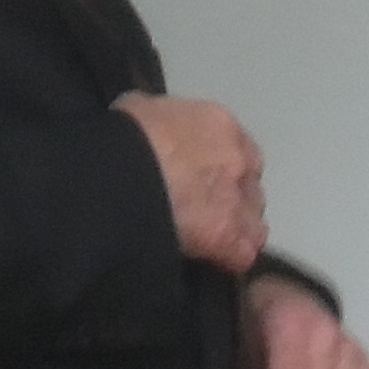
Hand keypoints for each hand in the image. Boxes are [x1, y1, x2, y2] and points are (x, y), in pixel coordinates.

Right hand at [120, 93, 267, 273]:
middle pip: (249, 185)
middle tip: (201, 210)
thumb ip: (160, 120)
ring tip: (207, 241)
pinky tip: (211, 259)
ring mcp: (237, 199)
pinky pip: (242, 254)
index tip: (203, 180)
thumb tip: (152, 131)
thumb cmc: (121, 137)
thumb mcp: (138, 109)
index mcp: (219, 125)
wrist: (116, 172)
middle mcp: (238, 160)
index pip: (238, 149)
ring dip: (236, 230)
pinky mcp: (227, 236)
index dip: (222, 169)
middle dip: (230, 199)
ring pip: (253, 222)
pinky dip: (229, 258)